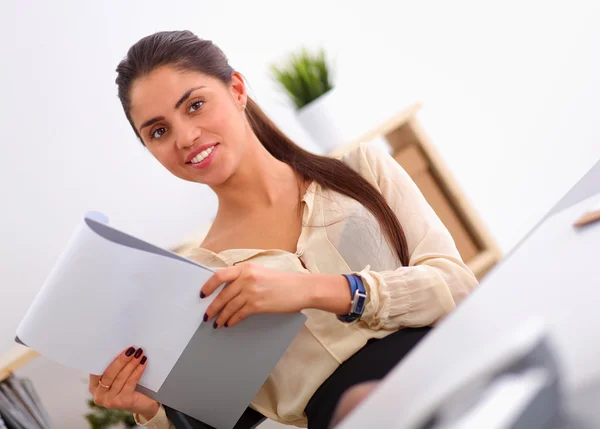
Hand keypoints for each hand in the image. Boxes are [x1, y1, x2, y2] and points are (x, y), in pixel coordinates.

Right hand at [89, 346, 158, 421]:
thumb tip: (121, 349)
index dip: (105, 357)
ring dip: (131, 363)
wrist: (144, 403)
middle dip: (121, 359)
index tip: (115, 345)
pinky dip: (137, 371)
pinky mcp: (121, 402)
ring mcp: (109, 401)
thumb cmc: (129, 386)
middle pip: (109, 373)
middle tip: (132, 348)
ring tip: (140, 353)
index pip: (97, 370)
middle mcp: (98, 396)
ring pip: (121, 377)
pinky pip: (130, 383)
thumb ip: (115, 366)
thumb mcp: (119, 375)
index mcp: (94, 386)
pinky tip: (143, 363)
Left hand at [200, 262, 352, 327]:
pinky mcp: (257, 305)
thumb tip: (228, 289)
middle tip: (206, 315)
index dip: (208, 286)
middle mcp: (246, 278)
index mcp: (246, 267)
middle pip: (222, 295)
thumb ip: (245, 277)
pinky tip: (229, 324)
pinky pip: (239, 314)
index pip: (219, 275)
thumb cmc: (283, 282)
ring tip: (216, 323)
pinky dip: (232, 320)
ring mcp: (251, 292)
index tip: (202, 294)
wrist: (301, 289)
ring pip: (229, 306)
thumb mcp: (261, 272)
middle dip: (212, 307)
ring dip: (221, 316)